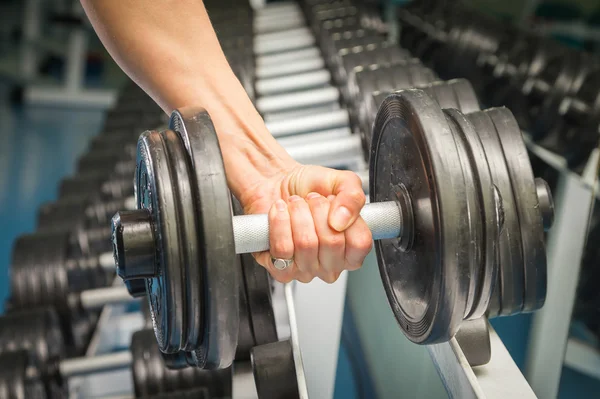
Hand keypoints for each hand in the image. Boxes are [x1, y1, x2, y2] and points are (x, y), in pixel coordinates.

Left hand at [239, 163, 372, 283]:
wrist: (276, 183)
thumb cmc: (308, 187)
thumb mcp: (340, 181)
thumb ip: (353, 196)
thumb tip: (342, 220)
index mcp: (351, 246)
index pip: (359, 243)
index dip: (346, 217)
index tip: (333, 201)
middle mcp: (331, 263)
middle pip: (332, 243)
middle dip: (318, 210)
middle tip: (311, 200)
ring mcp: (307, 269)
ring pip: (306, 245)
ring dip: (297, 214)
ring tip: (295, 204)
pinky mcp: (281, 269)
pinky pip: (282, 250)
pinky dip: (279, 223)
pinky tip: (280, 213)